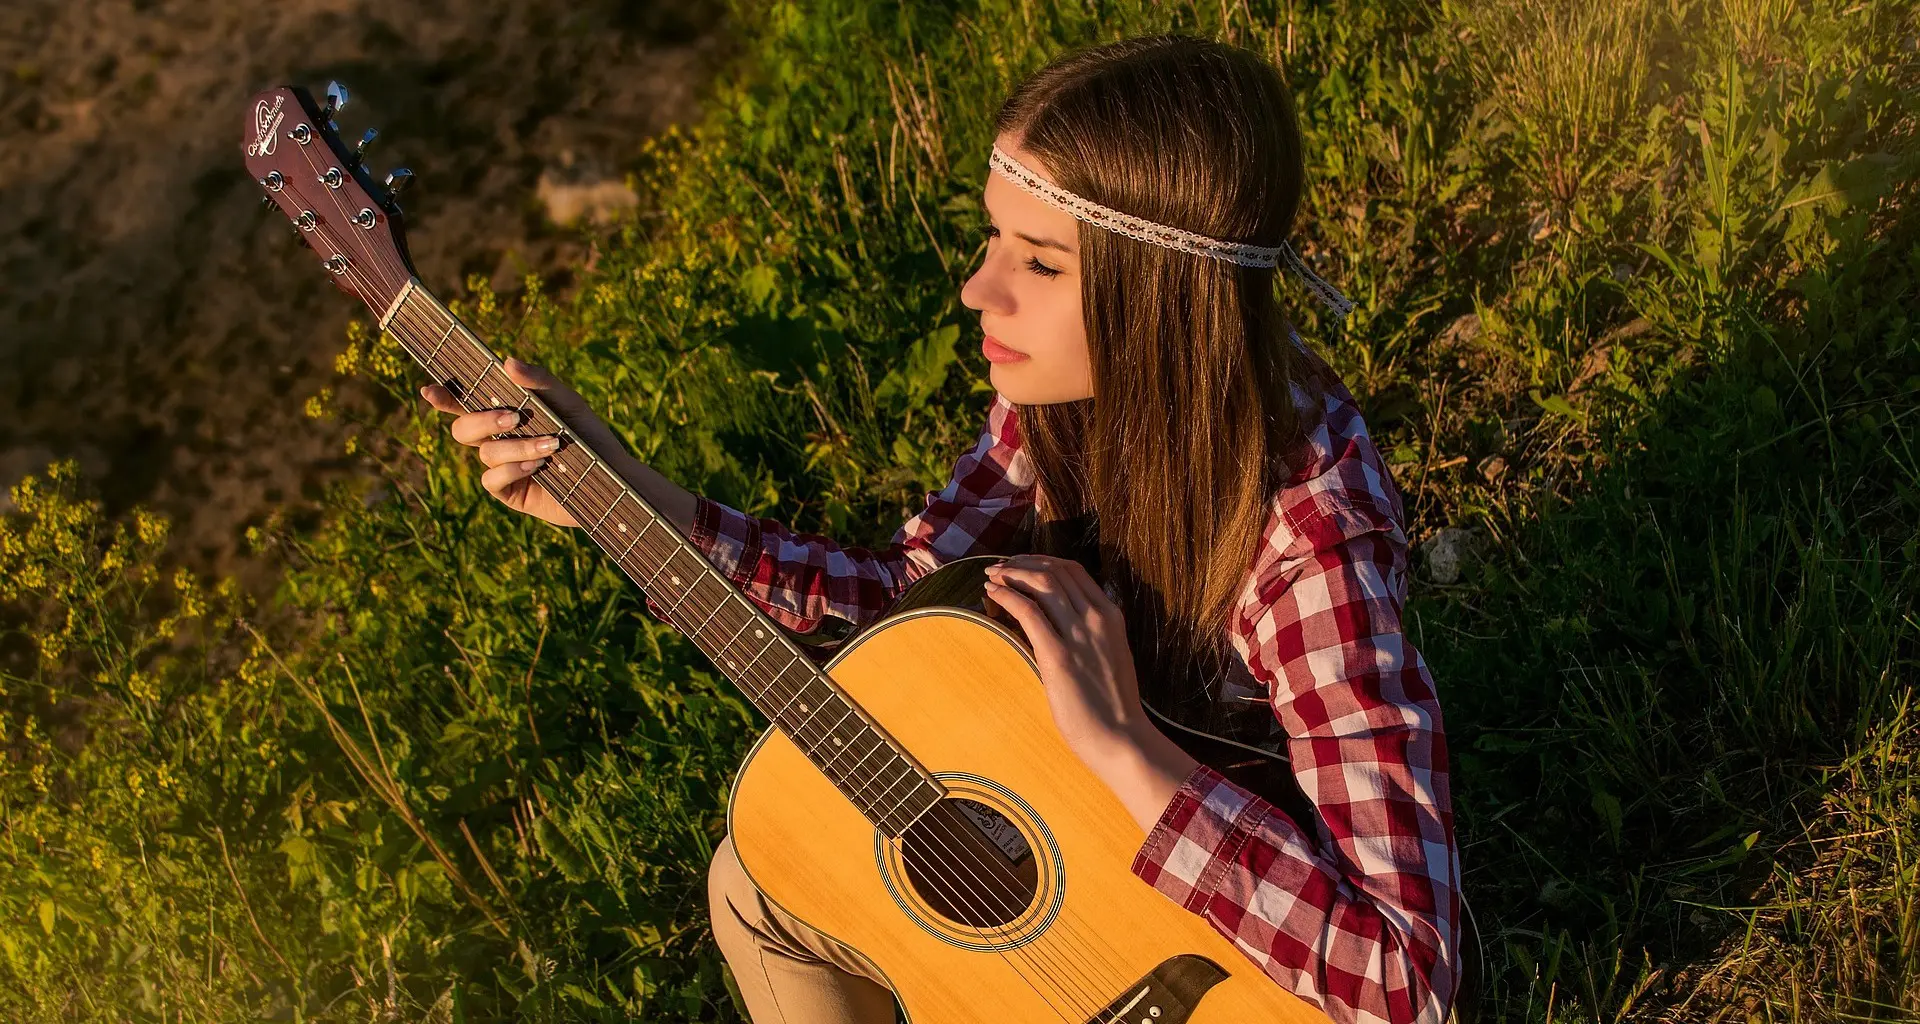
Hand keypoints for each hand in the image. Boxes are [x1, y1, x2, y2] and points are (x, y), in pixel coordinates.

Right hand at [419, 358, 618, 527]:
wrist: (612, 479)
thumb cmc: (589, 437)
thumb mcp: (569, 403)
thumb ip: (540, 381)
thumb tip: (507, 361)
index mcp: (505, 415)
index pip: (465, 403)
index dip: (444, 397)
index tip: (430, 390)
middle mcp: (498, 440)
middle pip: (463, 428)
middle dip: (482, 420)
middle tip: (513, 418)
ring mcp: (501, 468)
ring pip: (484, 453)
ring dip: (515, 447)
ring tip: (549, 446)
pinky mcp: (510, 493)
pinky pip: (491, 480)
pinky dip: (513, 469)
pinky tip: (538, 467)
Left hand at [983, 555, 1202, 832]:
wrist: (1122, 739)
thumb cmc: (1112, 707)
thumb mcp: (1110, 656)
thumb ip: (1092, 634)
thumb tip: (1061, 623)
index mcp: (1111, 616)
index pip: (1074, 571)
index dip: (1043, 561)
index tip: (1022, 564)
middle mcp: (1097, 617)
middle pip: (1055, 570)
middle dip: (1023, 562)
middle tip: (1000, 567)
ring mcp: (1079, 634)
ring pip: (1042, 582)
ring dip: (1012, 574)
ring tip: (992, 576)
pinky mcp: (1058, 655)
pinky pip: (1029, 612)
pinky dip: (1007, 595)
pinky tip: (993, 593)